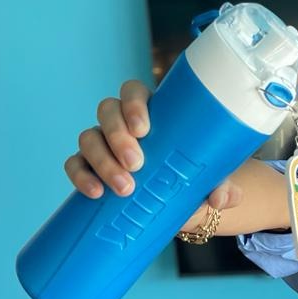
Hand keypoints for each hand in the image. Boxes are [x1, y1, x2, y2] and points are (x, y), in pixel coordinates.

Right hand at [63, 79, 243, 211]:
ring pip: (88, 138)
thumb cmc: (193, 181)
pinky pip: (75, 165)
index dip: (132, 103)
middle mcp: (121, 123)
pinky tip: (95, 192)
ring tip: (124, 188)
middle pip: (106, 111)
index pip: (132, 91)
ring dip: (102, 161)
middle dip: (118, 136)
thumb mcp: (210, 181)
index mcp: (151, 112)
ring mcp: (102, 144)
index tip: (144, 128)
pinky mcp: (90, 168)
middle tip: (137, 165)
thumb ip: (222, 187)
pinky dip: (81, 176)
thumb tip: (222, 197)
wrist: (177, 207)